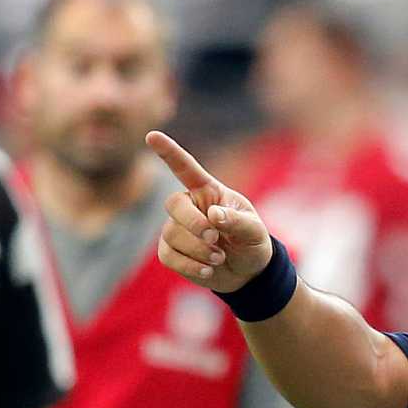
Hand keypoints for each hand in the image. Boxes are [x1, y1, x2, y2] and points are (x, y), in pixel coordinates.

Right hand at [147, 129, 273, 293]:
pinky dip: (190, 266)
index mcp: (208, 191)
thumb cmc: (251, 242)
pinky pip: (169, 256)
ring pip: (172, 234)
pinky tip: (208, 270)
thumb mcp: (254, 231)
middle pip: (173, 204)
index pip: (185, 168)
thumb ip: (237, 220)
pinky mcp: (171, 251)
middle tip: (216, 239)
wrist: (247, 272)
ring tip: (220, 257)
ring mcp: (176, 228)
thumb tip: (213, 215)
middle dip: (194, 223)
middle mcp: (189, 206)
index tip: (152, 136)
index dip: (169, 152)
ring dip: (198, 250)